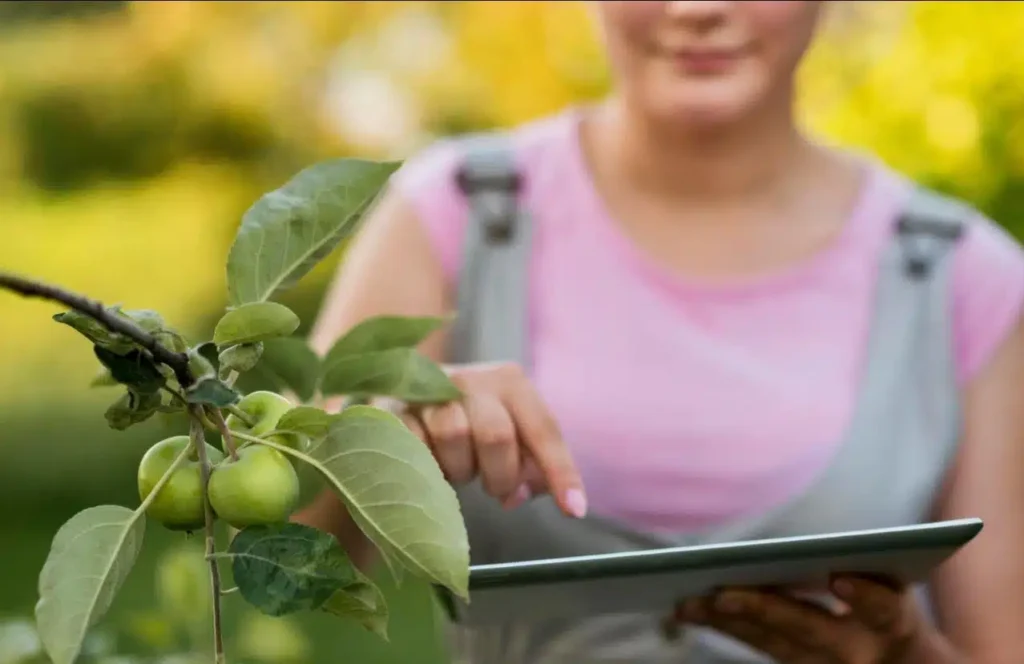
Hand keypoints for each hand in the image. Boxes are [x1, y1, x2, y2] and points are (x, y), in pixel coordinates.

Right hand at [393, 361, 587, 518]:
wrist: (403, 402)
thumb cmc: (469, 426)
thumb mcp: (508, 437)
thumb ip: (529, 464)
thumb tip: (523, 493)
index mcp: (509, 381)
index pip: (541, 429)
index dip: (560, 471)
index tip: (573, 510)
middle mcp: (470, 378)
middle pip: (496, 434)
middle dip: (501, 475)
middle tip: (497, 490)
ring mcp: (426, 391)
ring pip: (453, 436)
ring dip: (460, 470)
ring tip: (458, 469)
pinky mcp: (390, 409)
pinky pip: (414, 445)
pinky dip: (428, 467)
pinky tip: (429, 468)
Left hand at [672, 575, 930, 663]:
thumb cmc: (887, 607)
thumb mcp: (891, 585)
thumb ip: (864, 568)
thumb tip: (820, 550)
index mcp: (892, 623)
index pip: (883, 610)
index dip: (864, 597)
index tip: (839, 579)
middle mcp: (859, 652)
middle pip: (810, 629)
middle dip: (764, 610)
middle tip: (722, 594)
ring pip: (772, 644)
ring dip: (726, 621)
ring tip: (688, 602)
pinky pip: (757, 646)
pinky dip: (724, 625)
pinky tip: (690, 610)